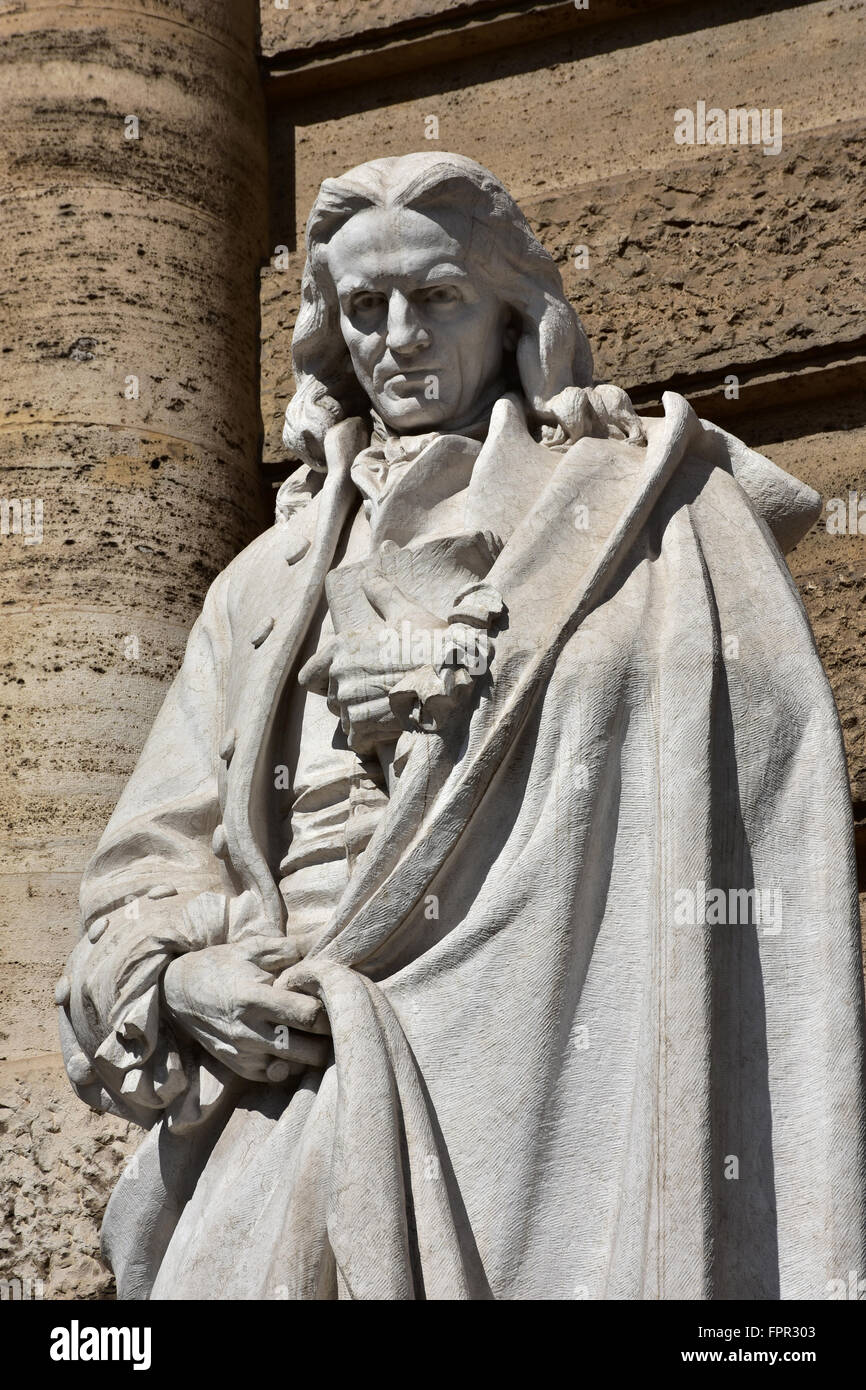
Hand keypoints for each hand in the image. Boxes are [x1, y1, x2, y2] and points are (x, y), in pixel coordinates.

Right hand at [162, 940, 330, 1082]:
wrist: (178, 993)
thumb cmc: (221, 965)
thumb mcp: (253, 949)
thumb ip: (292, 947)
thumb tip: (326, 936)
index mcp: (253, 998)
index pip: (308, 1014)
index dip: (330, 1007)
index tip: (335, 997)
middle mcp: (248, 1032)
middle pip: (309, 1049)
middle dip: (328, 1036)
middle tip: (335, 1018)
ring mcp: (244, 1055)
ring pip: (297, 1066)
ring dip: (313, 1051)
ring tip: (317, 1031)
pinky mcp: (241, 1069)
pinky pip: (279, 1075)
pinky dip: (293, 1063)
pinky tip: (294, 1042)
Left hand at [299, 575, 447, 753]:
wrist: (453, 674)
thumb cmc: (431, 641)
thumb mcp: (406, 612)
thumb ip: (382, 594)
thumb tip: (370, 575)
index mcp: (340, 648)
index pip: (309, 677)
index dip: (324, 683)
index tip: (347, 684)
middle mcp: (338, 675)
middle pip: (333, 701)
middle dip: (353, 702)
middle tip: (383, 695)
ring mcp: (349, 702)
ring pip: (346, 722)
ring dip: (365, 721)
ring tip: (392, 710)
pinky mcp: (363, 726)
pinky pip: (357, 740)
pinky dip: (371, 740)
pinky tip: (391, 729)